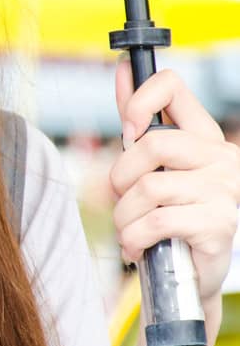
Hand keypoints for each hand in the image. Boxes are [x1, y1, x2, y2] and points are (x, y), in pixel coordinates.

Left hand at [109, 59, 239, 305]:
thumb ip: (138, 121)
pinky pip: (157, 221)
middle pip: (153, 142)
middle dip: (120, 175)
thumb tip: (122, 70)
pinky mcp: (218, 224)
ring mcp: (224, 190)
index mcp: (203, 135)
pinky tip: (137, 248)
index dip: (139, 100)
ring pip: (148, 187)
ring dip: (124, 217)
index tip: (127, 131)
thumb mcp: (152, 166)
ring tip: (128, 231)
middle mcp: (221, 157)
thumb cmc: (169, 216)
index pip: (172, 85)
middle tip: (121, 199)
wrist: (190, 275)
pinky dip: (134, 239)